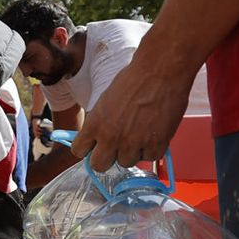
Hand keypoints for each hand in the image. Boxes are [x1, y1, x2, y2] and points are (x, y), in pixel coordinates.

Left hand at [72, 58, 195, 171]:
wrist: (159, 72)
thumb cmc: (133, 80)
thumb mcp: (105, 102)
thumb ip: (99, 122)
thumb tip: (97, 138)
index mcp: (94, 124)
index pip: (79, 151)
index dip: (87, 149)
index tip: (94, 146)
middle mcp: (110, 137)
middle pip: (99, 166)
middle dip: (106, 158)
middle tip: (115, 148)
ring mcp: (133, 143)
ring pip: (127, 162)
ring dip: (132, 152)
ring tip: (140, 134)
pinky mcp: (156, 144)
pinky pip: (150, 157)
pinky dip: (152, 148)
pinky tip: (154, 133)